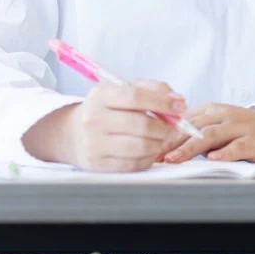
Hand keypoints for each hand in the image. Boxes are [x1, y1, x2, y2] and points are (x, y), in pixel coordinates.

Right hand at [24, 80, 187, 171]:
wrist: (73, 133)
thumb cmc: (108, 109)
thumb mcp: (124, 90)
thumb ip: (153, 89)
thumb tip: (178, 100)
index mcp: (100, 95)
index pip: (135, 97)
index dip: (163, 102)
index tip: (181, 105)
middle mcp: (93, 119)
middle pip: (141, 124)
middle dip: (165, 127)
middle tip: (173, 127)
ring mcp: (93, 144)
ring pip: (140, 146)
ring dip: (159, 143)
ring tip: (161, 138)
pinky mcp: (97, 164)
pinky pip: (133, 164)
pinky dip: (149, 157)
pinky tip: (149, 150)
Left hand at [162, 103, 254, 164]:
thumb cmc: (241, 132)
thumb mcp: (215, 128)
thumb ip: (193, 134)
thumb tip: (161, 148)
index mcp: (211, 110)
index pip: (183, 122)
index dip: (164, 135)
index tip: (148, 149)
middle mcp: (224, 115)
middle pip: (194, 127)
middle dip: (172, 142)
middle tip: (154, 155)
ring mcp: (241, 126)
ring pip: (212, 135)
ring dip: (191, 147)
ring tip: (174, 159)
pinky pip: (238, 145)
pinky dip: (225, 152)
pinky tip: (214, 158)